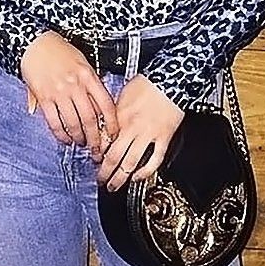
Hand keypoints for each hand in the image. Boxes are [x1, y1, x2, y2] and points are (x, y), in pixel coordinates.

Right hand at [20, 31, 119, 153]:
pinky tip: (65, 138)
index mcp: (88, 76)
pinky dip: (61, 134)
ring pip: (73, 123)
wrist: (35, 43)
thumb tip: (99, 107)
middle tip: (97, 149)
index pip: (106, 105)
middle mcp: (75, 85)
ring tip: (81, 143)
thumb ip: (91, 83)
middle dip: (95, 139)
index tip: (113, 135)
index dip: (111, 124)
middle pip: (90, 119)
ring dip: (79, 138)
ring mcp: (59, 92)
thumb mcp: (82, 62)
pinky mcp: (44, 97)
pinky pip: (54, 122)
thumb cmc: (59, 51)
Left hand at [96, 74, 184, 192]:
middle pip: (113, 156)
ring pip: (130, 162)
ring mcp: (148, 134)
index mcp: (120, 115)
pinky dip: (145, 171)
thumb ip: (114, 111)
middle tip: (100, 180)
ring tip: (114, 185)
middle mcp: (132, 127)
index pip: (104, 140)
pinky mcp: (163, 138)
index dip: (97, 152)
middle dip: (104, 171)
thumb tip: (107, 123)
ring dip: (120, 177)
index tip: (94, 159)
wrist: (170, 79)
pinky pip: (154, 160)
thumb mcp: (123, 93)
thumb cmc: (148, 83)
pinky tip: (138, 176)